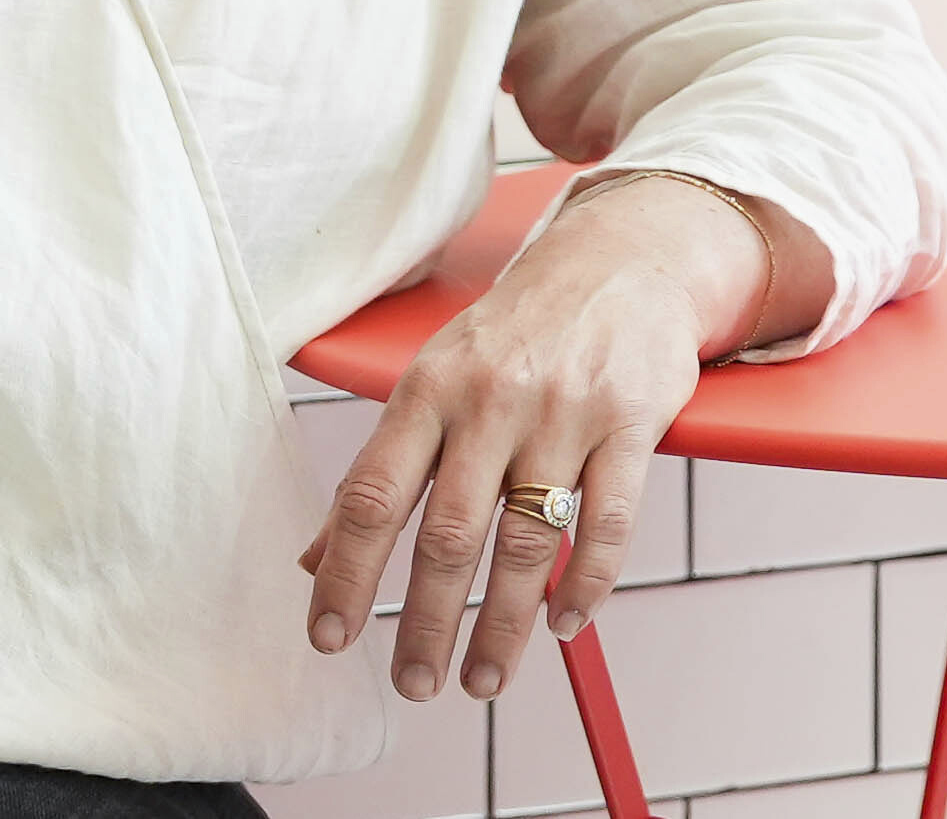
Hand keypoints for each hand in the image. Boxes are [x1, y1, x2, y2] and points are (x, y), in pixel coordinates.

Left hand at [295, 174, 770, 702]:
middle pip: (449, 533)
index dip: (348, 574)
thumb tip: (314, 561)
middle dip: (427, 622)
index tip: (330, 640)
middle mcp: (490, 400)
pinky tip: (566, 626)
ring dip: (504, 624)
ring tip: (482, 680)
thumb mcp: (430, 383)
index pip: (373, 495)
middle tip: (414, 685)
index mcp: (426, 390)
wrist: (614, 262)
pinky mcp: (632, 421)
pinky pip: (609, 520)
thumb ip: (381, 472)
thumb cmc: (507, 338)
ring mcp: (564, 412)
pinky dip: (587, 583)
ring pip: (528, 539)